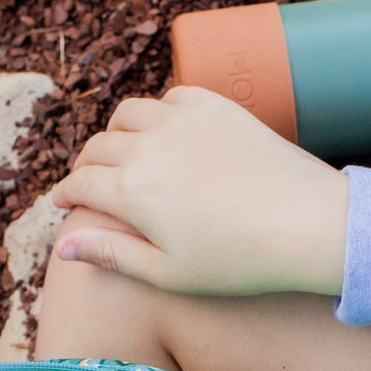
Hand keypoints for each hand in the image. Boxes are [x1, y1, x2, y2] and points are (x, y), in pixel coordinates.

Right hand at [49, 86, 349, 296]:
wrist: (308, 225)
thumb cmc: (239, 262)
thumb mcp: (169, 273)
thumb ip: (112, 254)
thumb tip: (62, 244)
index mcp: (131, 191)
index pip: (81, 185)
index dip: (65, 195)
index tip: (62, 204)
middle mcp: (148, 146)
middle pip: (99, 147)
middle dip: (87, 167)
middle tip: (88, 183)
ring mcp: (183, 119)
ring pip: (129, 114)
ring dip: (117, 134)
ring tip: (122, 153)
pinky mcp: (216, 106)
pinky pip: (171, 97)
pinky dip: (158, 112)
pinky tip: (165, 132)